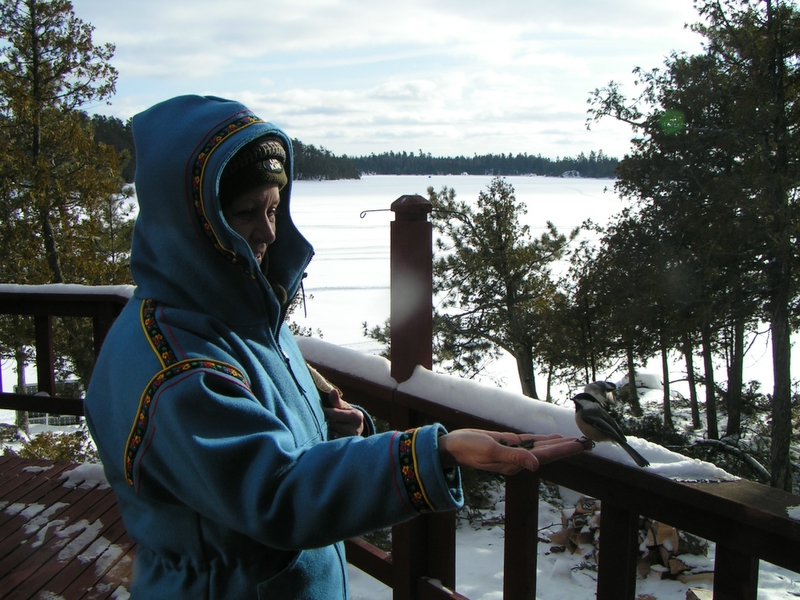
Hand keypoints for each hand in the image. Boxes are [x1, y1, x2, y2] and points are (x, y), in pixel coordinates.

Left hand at [323, 389, 364, 438]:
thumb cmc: (347, 415)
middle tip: (319, 418)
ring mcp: (350, 440)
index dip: (324, 411)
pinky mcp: (344, 447)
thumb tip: (333, 391)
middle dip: (324, 421)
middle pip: (331, 424)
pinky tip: (325, 434)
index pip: (333, 414)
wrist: (356, 430)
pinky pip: (330, 441)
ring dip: (323, 430)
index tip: (318, 409)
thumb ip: (337, 401)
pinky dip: (326, 437)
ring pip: (330, 433)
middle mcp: (355, 430)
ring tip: (322, 426)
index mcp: (356, 417)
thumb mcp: (344, 407)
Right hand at [437, 429, 584, 474]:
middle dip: (567, 448)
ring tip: (576, 441)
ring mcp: (514, 452)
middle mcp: (518, 460)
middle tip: (587, 443)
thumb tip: (536, 465)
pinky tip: (553, 437)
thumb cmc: (468, 448)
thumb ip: (513, 457)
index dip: (564, 451)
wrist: (453, 446)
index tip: (581, 446)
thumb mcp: (490, 450)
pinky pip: (531, 441)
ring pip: (542, 447)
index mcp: (516, 463)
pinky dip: (544, 439)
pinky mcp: (508, 444)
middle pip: (548, 453)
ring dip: (558, 444)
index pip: (546, 456)